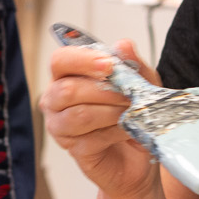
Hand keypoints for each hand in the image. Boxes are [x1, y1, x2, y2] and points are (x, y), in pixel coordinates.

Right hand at [40, 38, 160, 198]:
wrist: (139, 154)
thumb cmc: (132, 113)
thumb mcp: (141, 83)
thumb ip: (132, 64)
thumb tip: (123, 45)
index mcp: (67, 76)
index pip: (60, 60)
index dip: (83, 60)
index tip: (109, 65)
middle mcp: (56, 100)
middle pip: (66, 90)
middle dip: (104, 91)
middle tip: (128, 94)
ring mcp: (61, 126)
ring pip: (79, 115)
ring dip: (111, 112)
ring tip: (130, 113)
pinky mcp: (74, 150)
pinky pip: (91, 138)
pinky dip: (115, 133)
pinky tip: (128, 131)